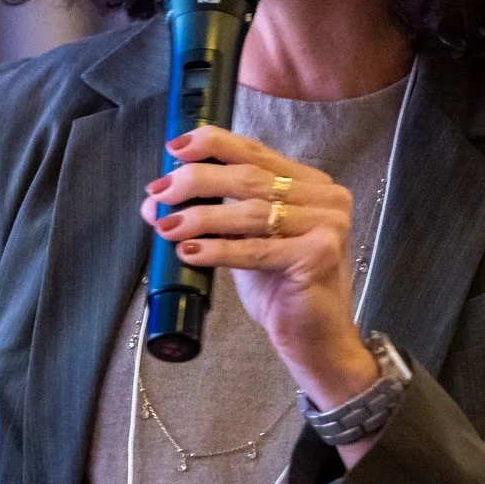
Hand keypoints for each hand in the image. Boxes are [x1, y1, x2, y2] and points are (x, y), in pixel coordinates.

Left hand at [141, 125, 380, 413]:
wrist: (316, 339)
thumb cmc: (282, 288)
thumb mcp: (243, 241)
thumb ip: (211, 216)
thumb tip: (157, 201)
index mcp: (310, 184)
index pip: (255, 152)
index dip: (213, 144)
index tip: (174, 147)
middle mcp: (325, 198)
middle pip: (249, 177)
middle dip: (197, 180)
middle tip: (160, 191)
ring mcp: (327, 225)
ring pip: (250, 211)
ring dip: (200, 217)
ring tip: (166, 225)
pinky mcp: (319, 255)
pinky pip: (257, 249)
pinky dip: (219, 249)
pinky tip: (190, 251)